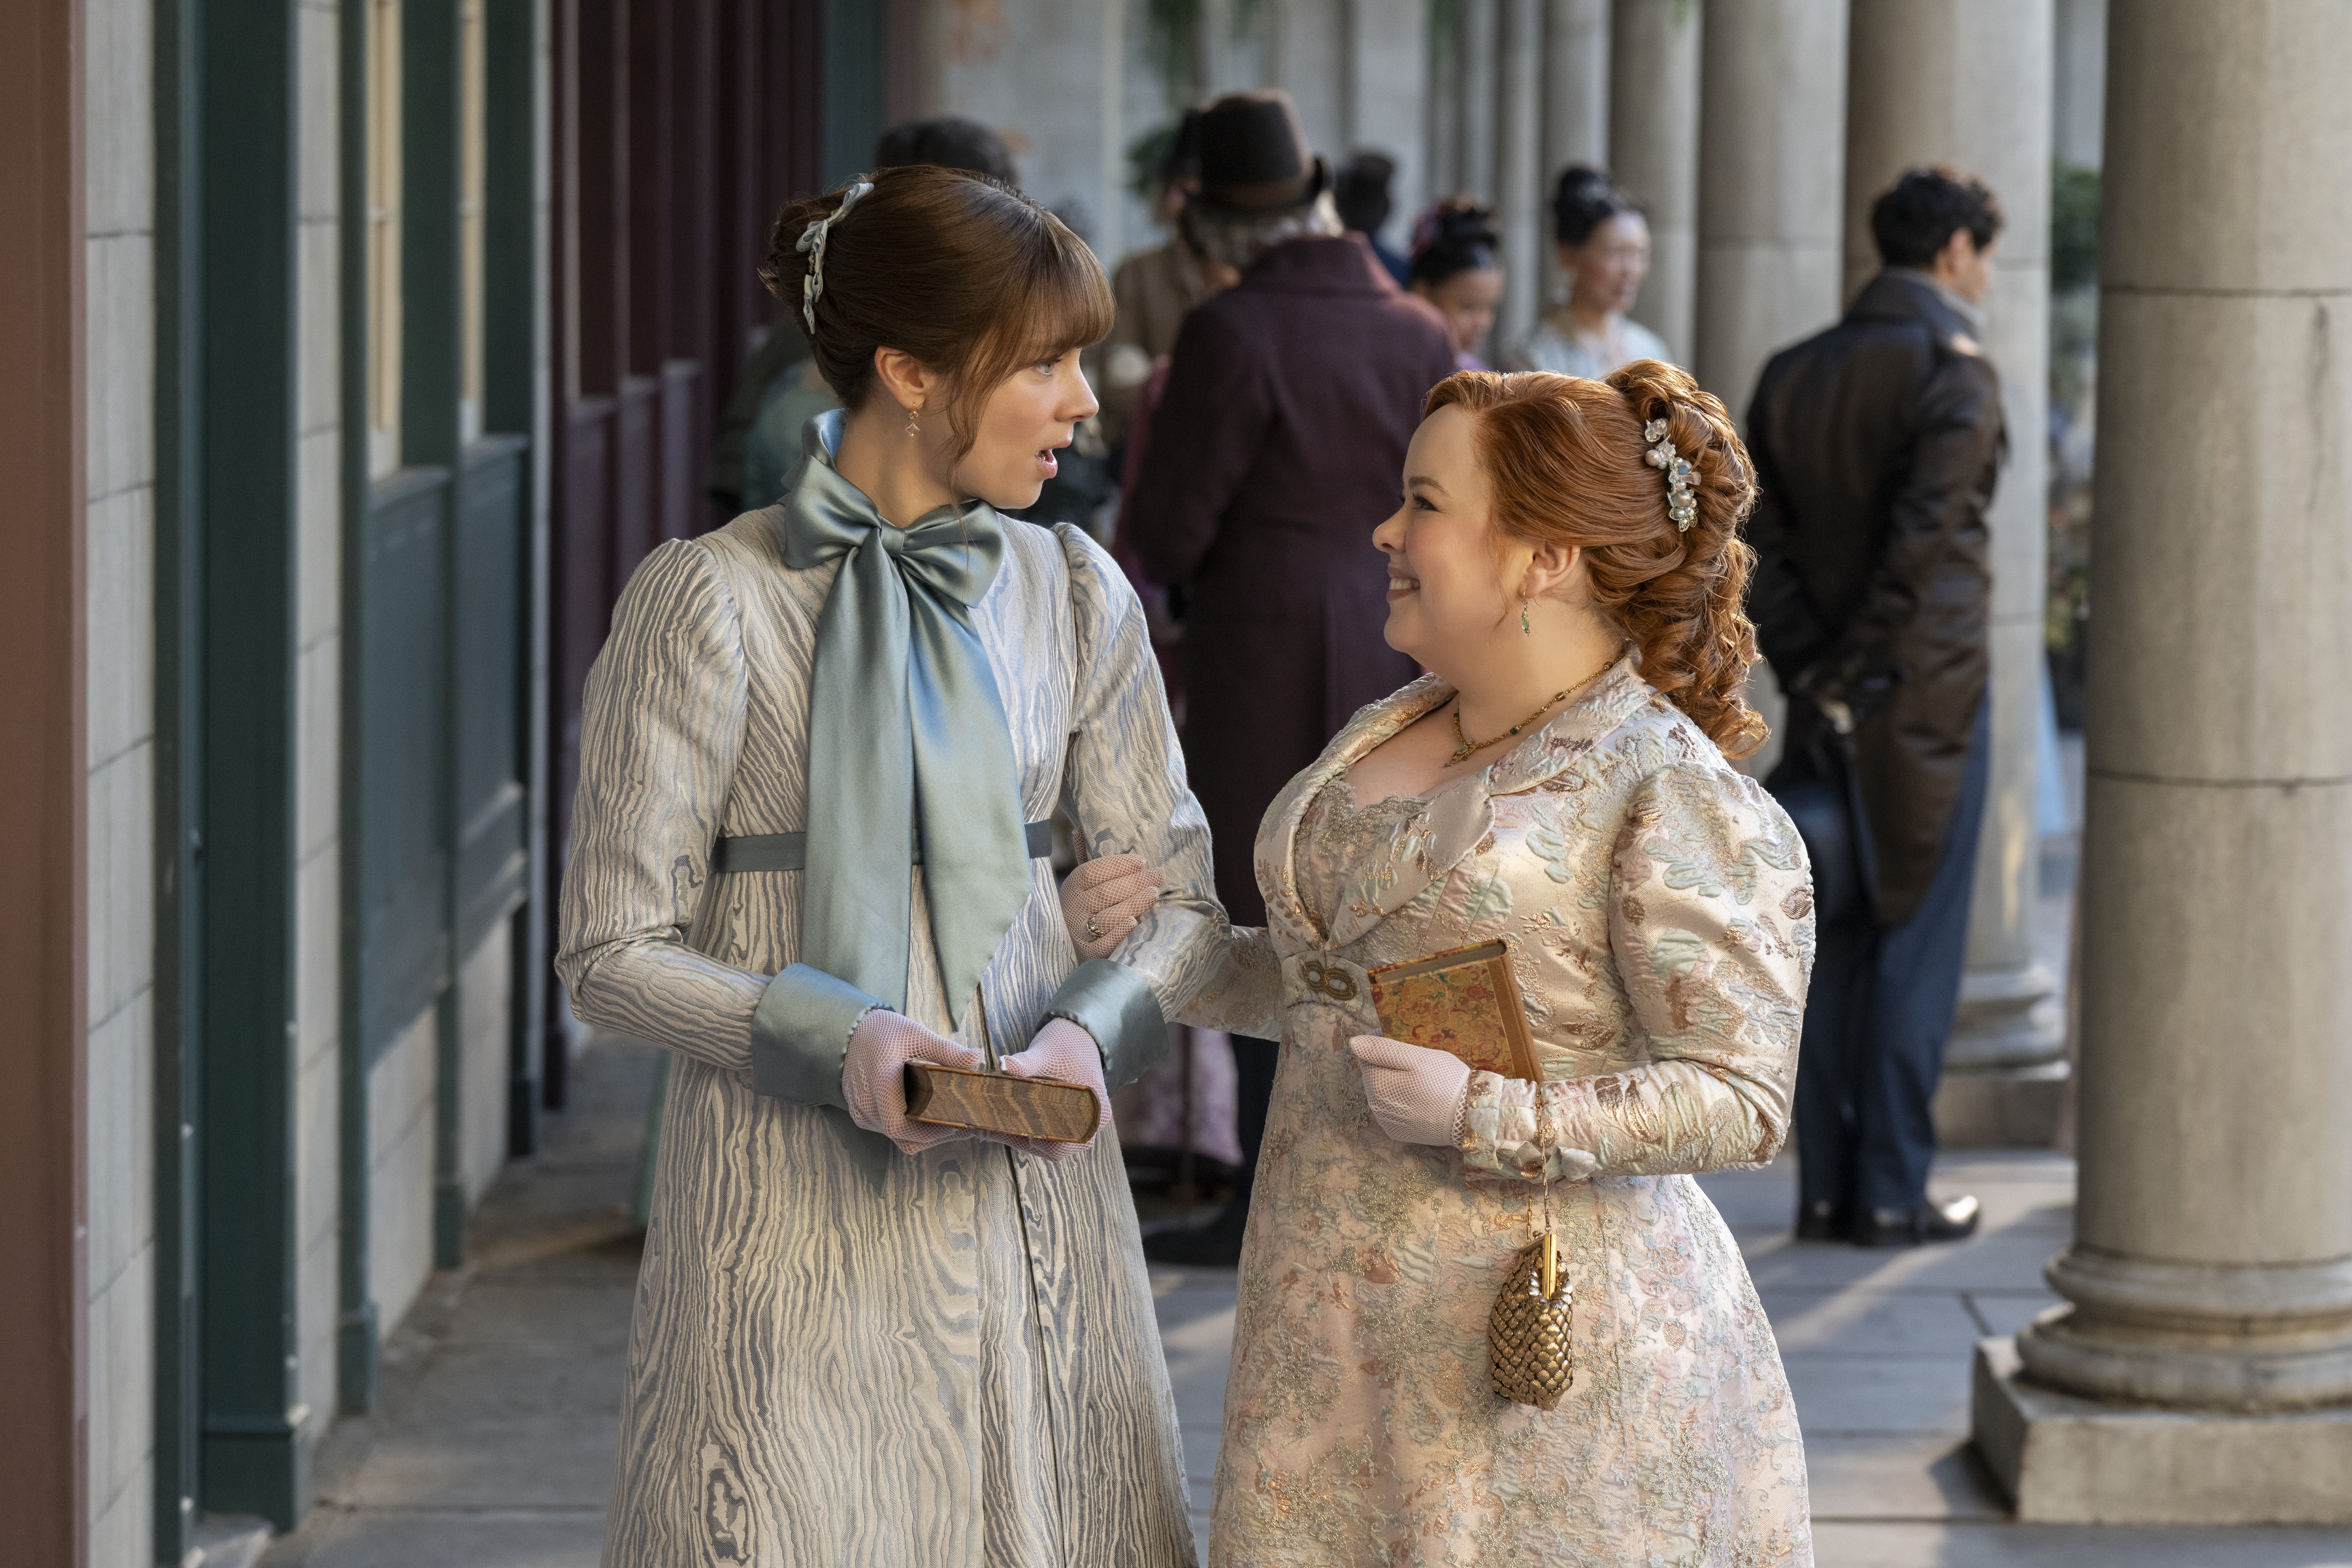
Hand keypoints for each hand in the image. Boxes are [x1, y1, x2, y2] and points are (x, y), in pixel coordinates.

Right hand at [841, 1009, 984, 1154]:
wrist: (851, 1032)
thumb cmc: (885, 1032)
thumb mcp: (918, 1035)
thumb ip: (947, 1051)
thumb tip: (977, 1057)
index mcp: (880, 1082)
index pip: (899, 1124)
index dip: (928, 1132)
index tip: (954, 1125)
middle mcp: (866, 1102)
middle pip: (902, 1136)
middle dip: (932, 1135)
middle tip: (961, 1125)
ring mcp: (861, 1111)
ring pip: (895, 1136)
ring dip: (921, 1133)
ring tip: (948, 1121)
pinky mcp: (861, 1113)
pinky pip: (886, 1130)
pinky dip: (908, 1129)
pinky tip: (926, 1117)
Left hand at [998, 1018, 1109, 1163]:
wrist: (1082, 1032)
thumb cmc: (1066, 1043)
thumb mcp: (1043, 1053)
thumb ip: (1024, 1062)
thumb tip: (1004, 1064)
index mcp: (1093, 1110)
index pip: (1059, 1144)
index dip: (1027, 1141)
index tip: (1000, 1130)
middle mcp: (1094, 1121)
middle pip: (1056, 1147)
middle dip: (1023, 1139)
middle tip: (992, 1128)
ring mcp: (1087, 1120)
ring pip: (1055, 1142)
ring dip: (1028, 1136)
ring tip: (998, 1124)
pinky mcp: (1076, 1116)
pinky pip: (1055, 1132)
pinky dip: (1034, 1129)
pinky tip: (1011, 1120)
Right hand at [1059, 854, 1164, 959]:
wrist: (1077, 944)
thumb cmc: (1094, 908)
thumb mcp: (1092, 887)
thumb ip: (1107, 874)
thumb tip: (1115, 851)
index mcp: (1073, 887)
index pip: (1092, 872)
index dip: (1118, 865)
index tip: (1142, 861)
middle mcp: (1073, 909)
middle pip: (1104, 893)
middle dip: (1134, 882)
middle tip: (1158, 875)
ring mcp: (1080, 933)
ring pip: (1107, 918)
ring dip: (1133, 904)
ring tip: (1154, 893)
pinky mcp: (1089, 954)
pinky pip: (1105, 944)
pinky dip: (1119, 933)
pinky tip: (1134, 922)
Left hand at [1349, 1035, 1472, 1146]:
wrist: (1468, 1117)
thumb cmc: (1445, 1081)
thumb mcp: (1416, 1057)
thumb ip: (1382, 1049)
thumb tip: (1354, 1042)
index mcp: (1376, 1083)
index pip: (1367, 1057)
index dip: (1384, 1047)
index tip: (1406, 1047)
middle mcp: (1374, 1105)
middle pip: (1374, 1076)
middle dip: (1390, 1068)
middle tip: (1418, 1066)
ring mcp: (1386, 1122)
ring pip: (1383, 1094)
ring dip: (1395, 1086)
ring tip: (1421, 1084)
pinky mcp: (1397, 1133)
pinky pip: (1392, 1111)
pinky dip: (1401, 1104)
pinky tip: (1420, 1101)